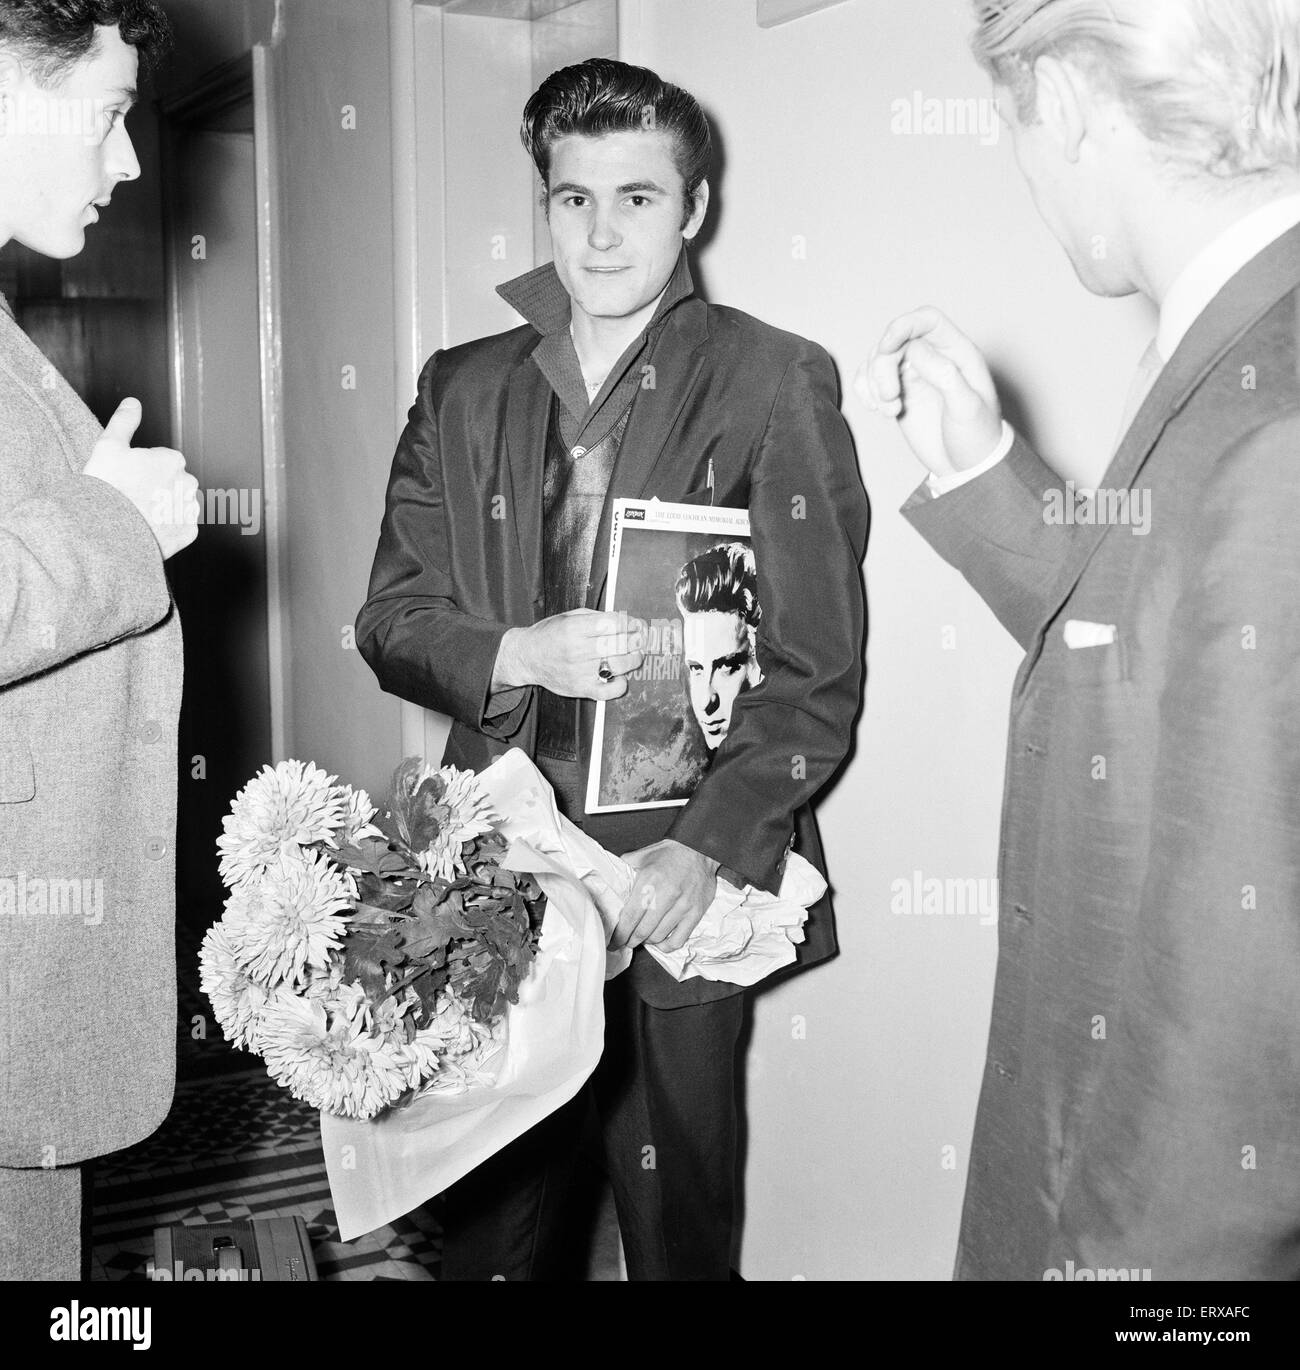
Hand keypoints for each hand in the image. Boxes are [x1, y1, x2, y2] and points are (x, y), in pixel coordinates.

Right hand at [85, 398, 199, 559]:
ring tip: (137, 514)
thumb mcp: (108, 446)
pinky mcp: (188, 532)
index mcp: (174, 460)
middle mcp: (189, 483)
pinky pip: (179, 527)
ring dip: (162, 508)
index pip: (161, 461)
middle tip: (130, 497)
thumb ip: (124, 422)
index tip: (126, 478)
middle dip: (155, 487)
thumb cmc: (107, 487)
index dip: (140, 469)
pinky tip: (148, 528)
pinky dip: (166, 528)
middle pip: (171, 482)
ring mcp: (190, 509)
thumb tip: (133, 402)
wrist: (109, 532)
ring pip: (176, 504)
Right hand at [494, 609, 646, 699]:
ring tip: (637, 654)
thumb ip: (596, 618)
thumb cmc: (550, 635)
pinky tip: (620, 677)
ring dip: (634, 659)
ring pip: (619, 665)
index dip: (630, 623)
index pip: (613, 624)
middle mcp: (577, 650)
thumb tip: (626, 622)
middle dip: (637, 639)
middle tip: (642, 638)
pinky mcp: (580, 689)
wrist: (526, 657)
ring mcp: (579, 671)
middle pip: (620, 644)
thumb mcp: (569, 617)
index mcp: (574, 628)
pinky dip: (620, 685)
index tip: (636, 624)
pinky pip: (608, 690)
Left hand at [611, 839, 719, 951]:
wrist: (698, 848)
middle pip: (642, 931)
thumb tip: (611, 882)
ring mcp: (683, 906)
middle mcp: (666, 895)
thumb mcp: (642, 856)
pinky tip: (660, 941)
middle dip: (630, 940)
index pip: (630, 917)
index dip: (620, 934)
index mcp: (649, 881)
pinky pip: (678, 940)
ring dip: (647, 941)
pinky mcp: (695, 913)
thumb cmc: (670, 853)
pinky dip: (666, 945)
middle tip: (626, 941)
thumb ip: (625, 869)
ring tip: (642, 937)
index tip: (614, 941)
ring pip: (658, 937)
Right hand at [856, 306, 1002, 477]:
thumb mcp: (968, 408)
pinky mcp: (897, 393)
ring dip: (873, 383)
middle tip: (889, 398)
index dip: (903, 326)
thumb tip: (915, 351)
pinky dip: (866, 392)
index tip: (886, 347)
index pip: (926, 320)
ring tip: (889, 410)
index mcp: (957, 352)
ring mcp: (913, 375)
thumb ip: (944, 375)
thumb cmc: (978, 437)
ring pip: (877, 359)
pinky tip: (880, 410)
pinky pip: (869, 380)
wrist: (968, 468)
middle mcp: (933, 358)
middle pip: (894, 341)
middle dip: (882, 367)